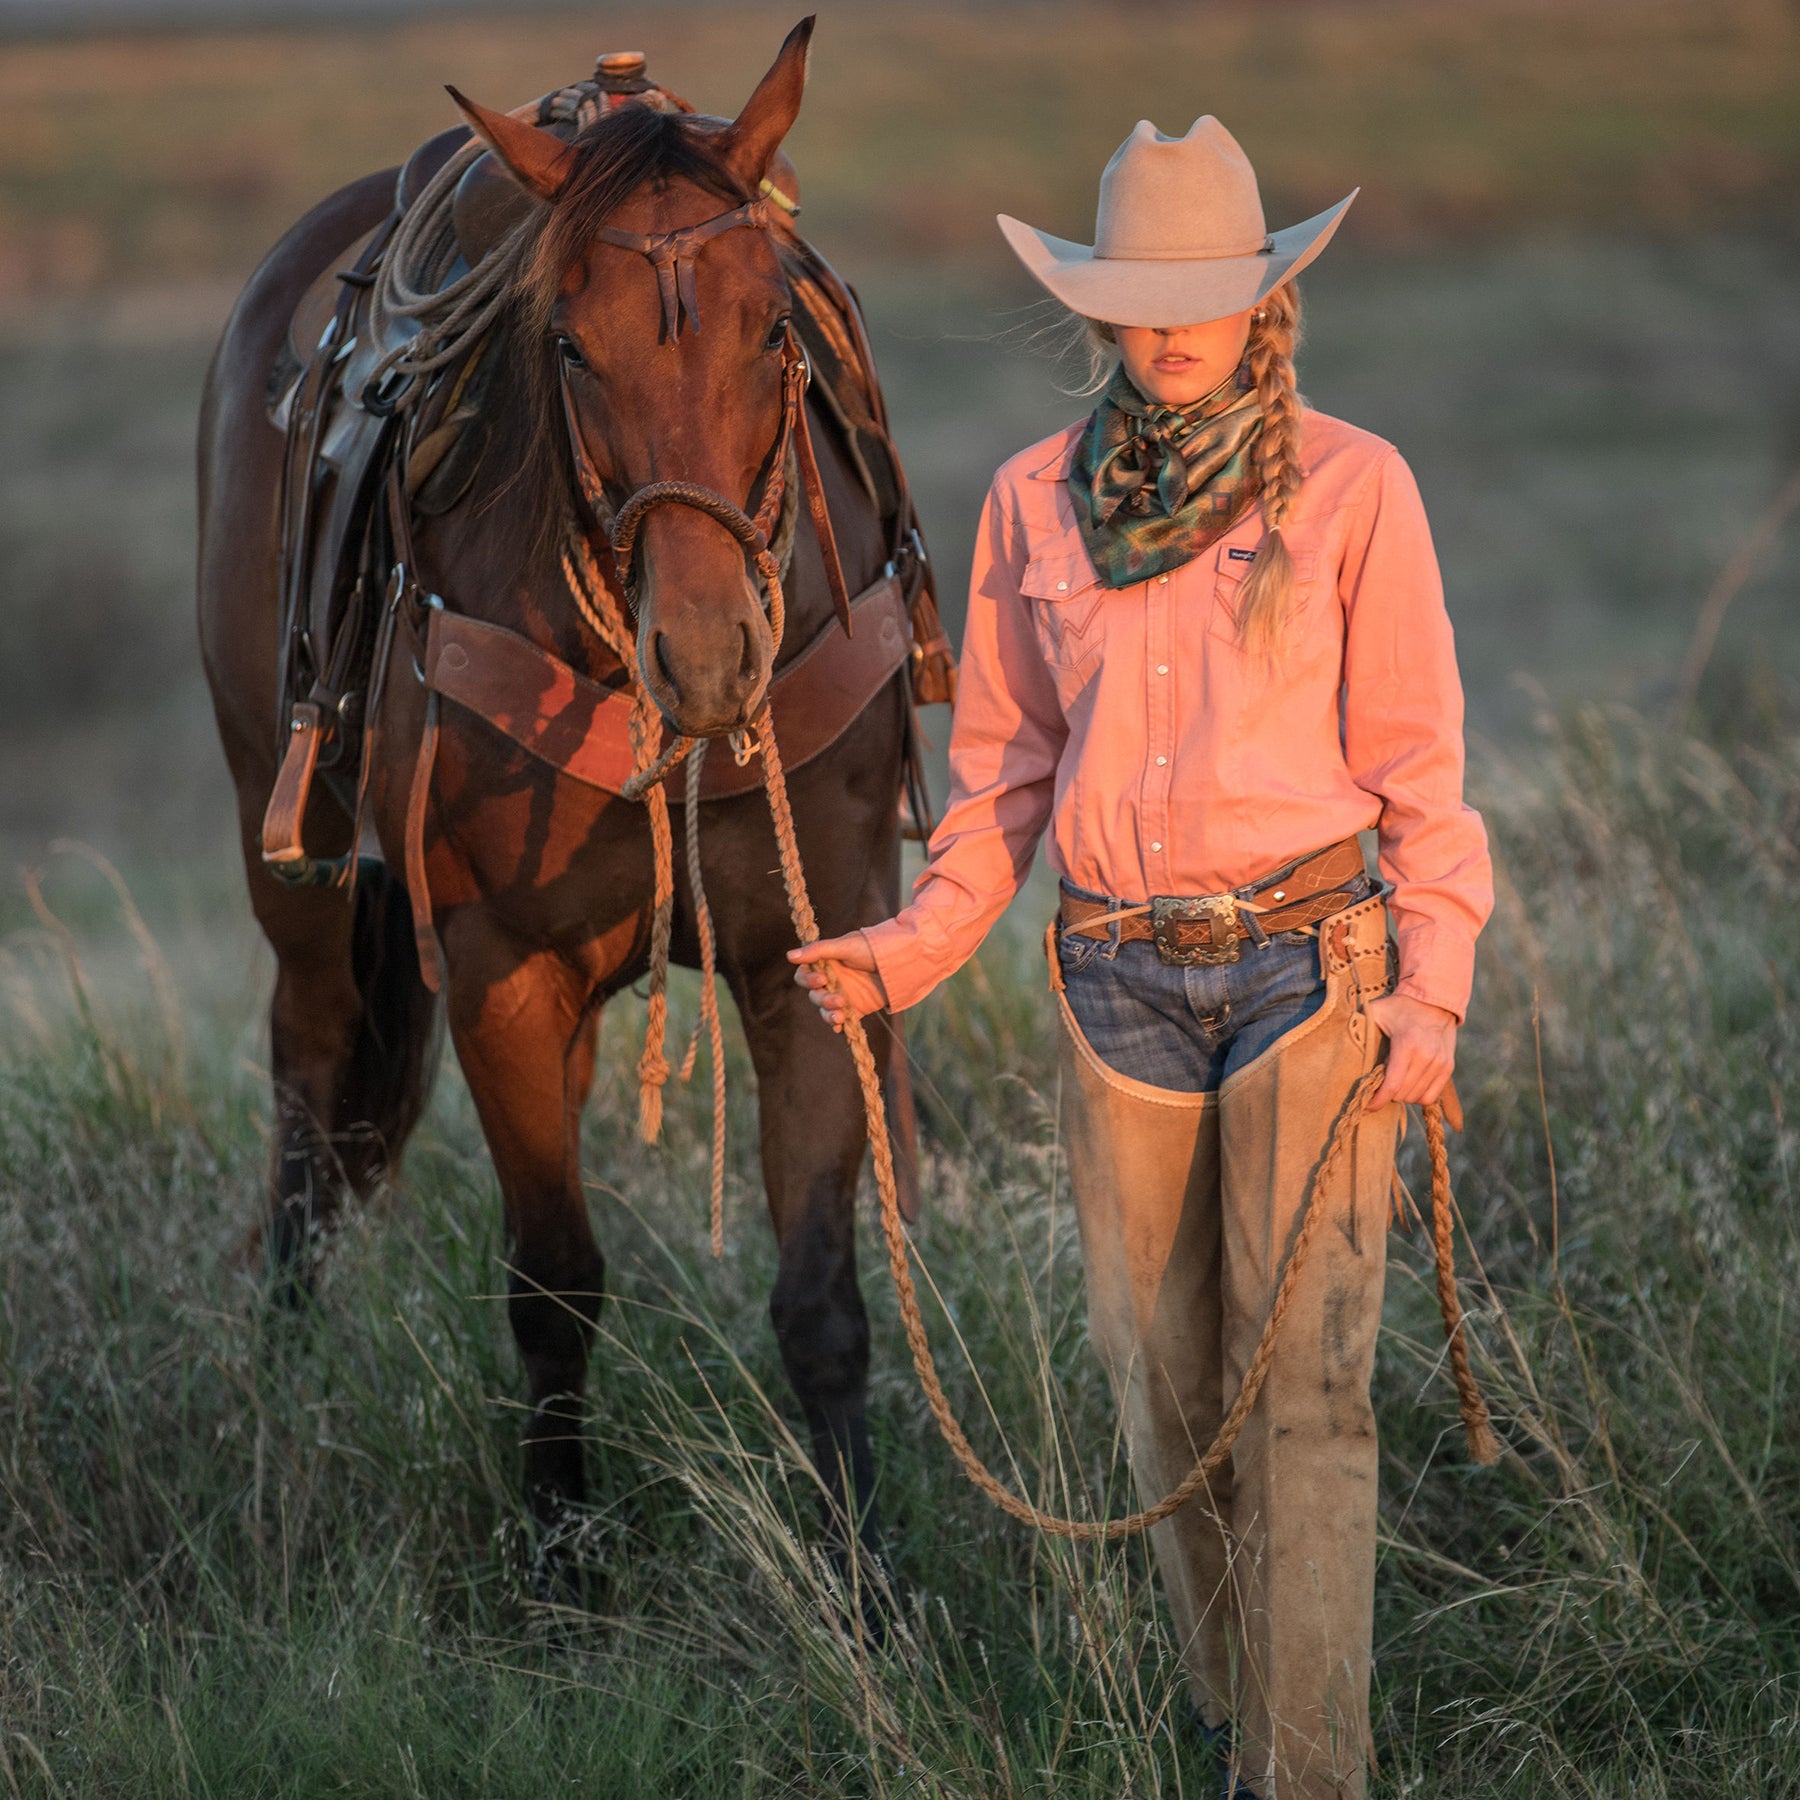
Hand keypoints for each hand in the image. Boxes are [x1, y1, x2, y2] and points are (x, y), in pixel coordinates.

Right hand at [787, 933, 887, 1033]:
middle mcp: (831, 980)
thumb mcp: (845, 946)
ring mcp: (843, 995)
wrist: (902, 961)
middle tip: (838, 999)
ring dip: (829, 1014)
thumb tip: (789, 956)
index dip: (807, 979)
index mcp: (826, 963)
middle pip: (814, 995)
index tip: (821, 979)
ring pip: (825, 1009)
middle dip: (822, 999)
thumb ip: (818, 951)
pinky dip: (838, 1025)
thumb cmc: (872, 948)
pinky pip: (841, 1020)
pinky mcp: (855, 1008)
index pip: (804, 974)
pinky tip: (841, 1027)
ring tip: (841, 1014)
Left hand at [1365, 992, 1457, 1109]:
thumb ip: (1358, 1024)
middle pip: (1403, 1094)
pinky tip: (1408, 1086)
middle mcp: (1426, 1056)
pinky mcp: (1447, 1067)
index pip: (1392, 1085)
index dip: (1378, 1101)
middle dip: (1387, 1096)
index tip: (1366, 1107)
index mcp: (1406, 1044)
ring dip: (1401, 1096)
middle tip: (1377, 1088)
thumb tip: (1336, 1038)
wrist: (1434, 1000)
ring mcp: (1440, 1063)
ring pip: (1416, 1098)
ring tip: (1393, 1084)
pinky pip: (1431, 1096)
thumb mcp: (1376, 1011)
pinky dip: (1417, 1097)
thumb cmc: (1399, 1007)